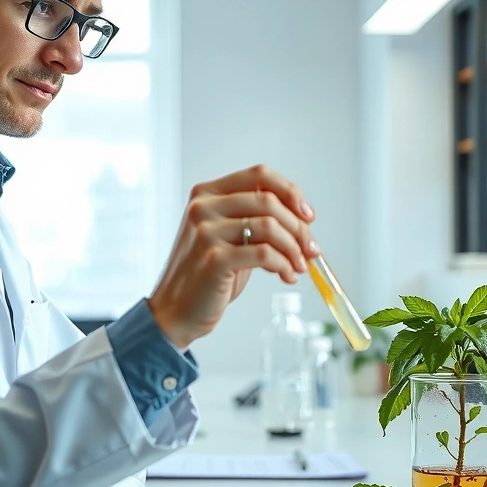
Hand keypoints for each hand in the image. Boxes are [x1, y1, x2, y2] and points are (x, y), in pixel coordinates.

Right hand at [147, 164, 317, 350]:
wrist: (175, 310)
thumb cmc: (205, 275)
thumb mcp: (226, 236)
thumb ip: (253, 219)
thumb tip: (303, 221)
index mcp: (206, 193)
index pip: (259, 175)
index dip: (291, 192)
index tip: (308, 215)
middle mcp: (203, 207)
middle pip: (268, 201)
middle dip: (299, 227)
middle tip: (311, 250)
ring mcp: (206, 231)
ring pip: (269, 226)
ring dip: (294, 248)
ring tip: (299, 266)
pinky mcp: (214, 258)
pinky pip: (264, 253)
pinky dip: (283, 265)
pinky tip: (286, 275)